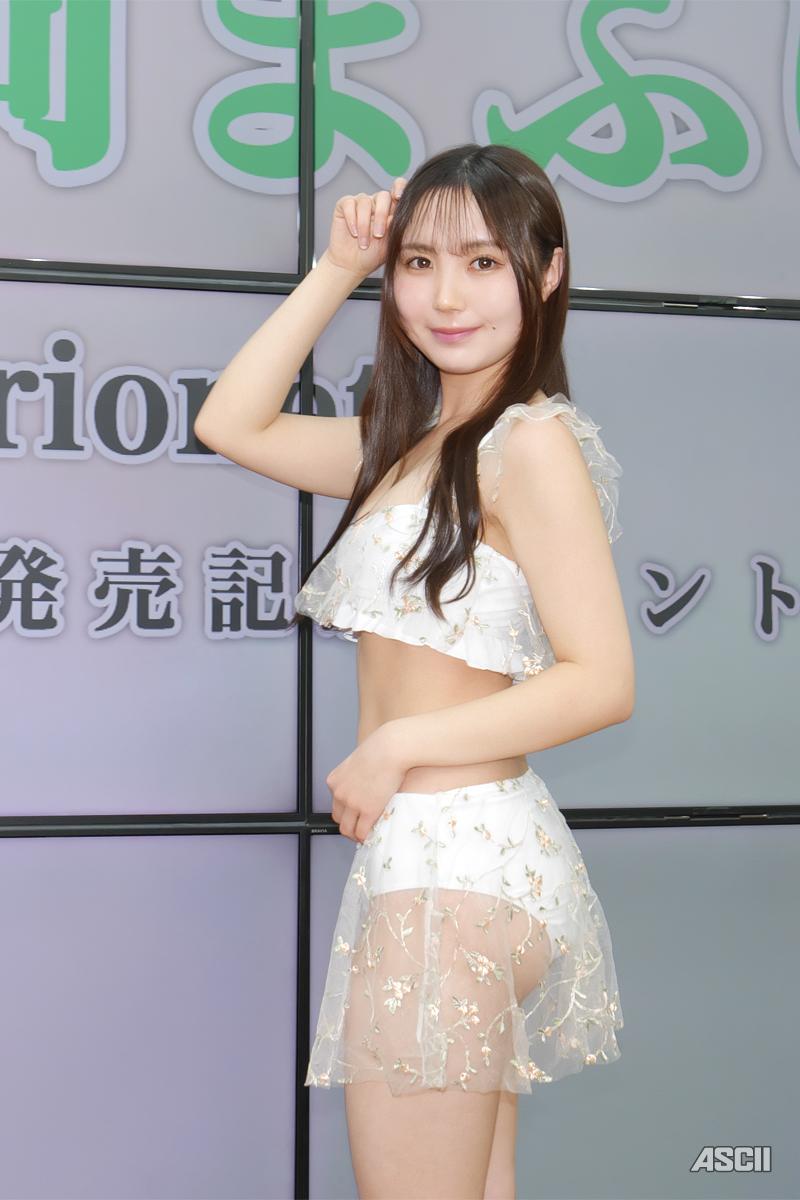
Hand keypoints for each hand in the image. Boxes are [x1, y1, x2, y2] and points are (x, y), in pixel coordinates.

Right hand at [324, 178, 406, 281]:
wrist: (352, 264)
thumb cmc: (373, 255)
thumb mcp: (388, 243)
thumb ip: (394, 227)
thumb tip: (396, 216)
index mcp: (391, 209)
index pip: (398, 188)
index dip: (400, 187)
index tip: (398, 197)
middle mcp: (377, 202)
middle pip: (383, 196)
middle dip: (381, 216)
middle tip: (378, 235)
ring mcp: (361, 202)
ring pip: (365, 202)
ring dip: (364, 225)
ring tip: (364, 243)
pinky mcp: (345, 205)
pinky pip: (349, 204)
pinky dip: (352, 219)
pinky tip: (353, 233)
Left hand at [326, 722, 407, 843]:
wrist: (390, 748)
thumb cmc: (380, 749)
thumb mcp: (358, 761)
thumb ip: (356, 775)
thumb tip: (363, 784)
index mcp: (334, 781)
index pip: (335, 804)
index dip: (345, 812)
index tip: (353, 816)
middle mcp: (339, 793)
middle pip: (338, 818)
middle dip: (348, 824)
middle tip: (359, 827)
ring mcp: (353, 803)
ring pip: (347, 829)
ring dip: (355, 834)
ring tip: (364, 835)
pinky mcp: (368, 810)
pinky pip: (362, 832)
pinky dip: (365, 837)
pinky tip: (371, 836)